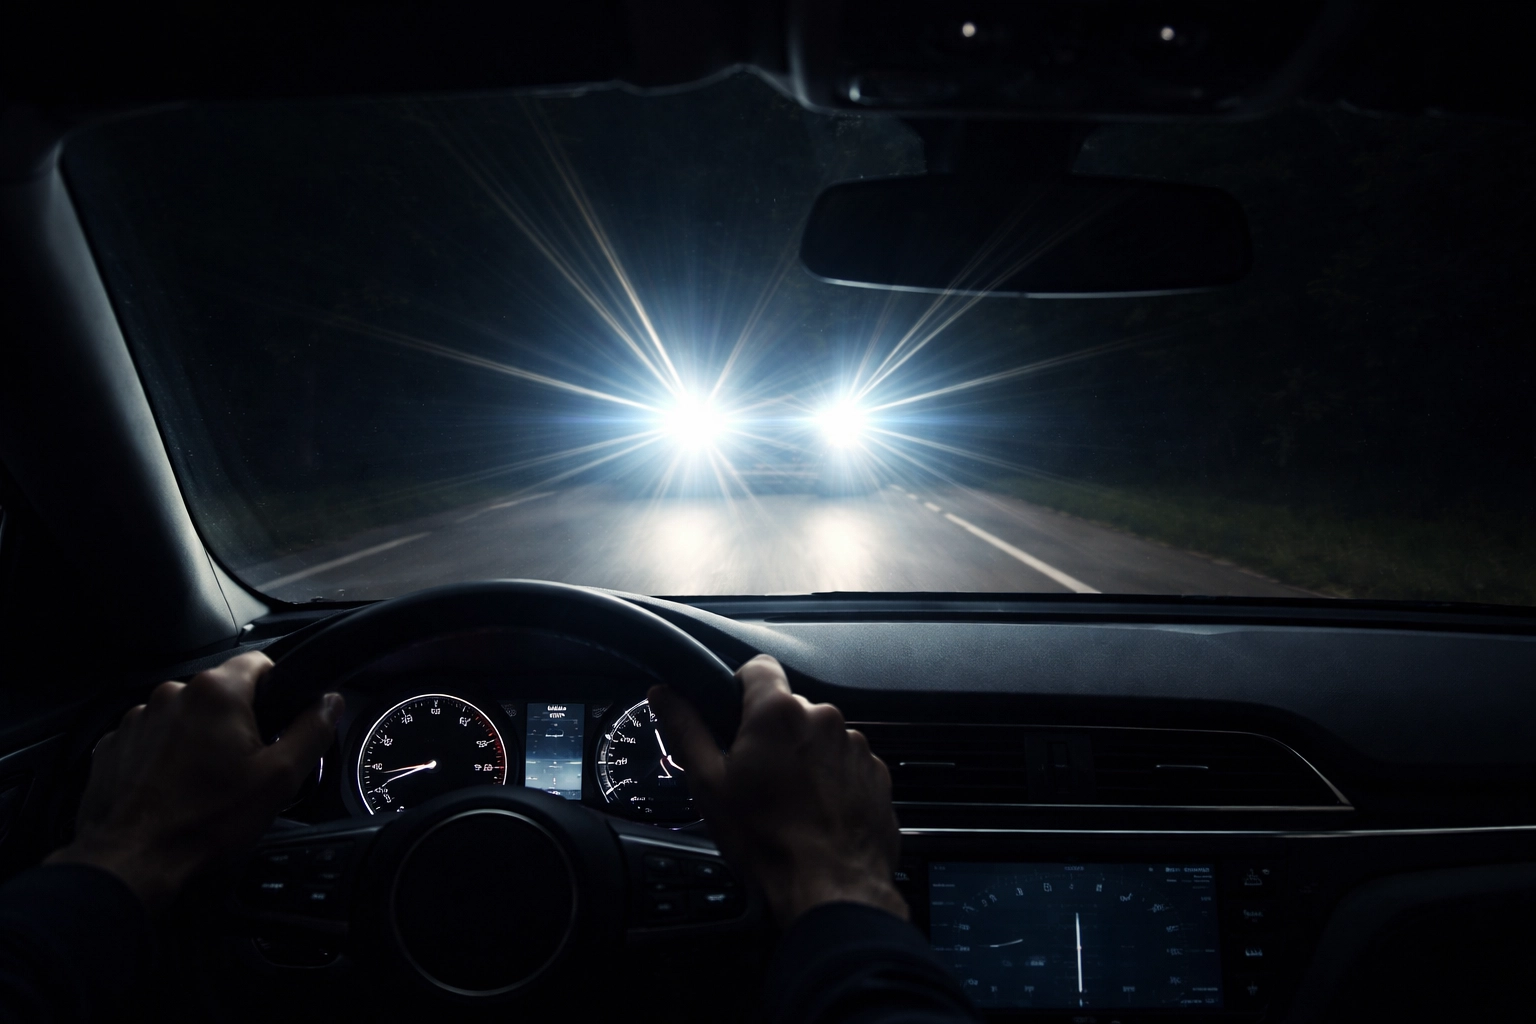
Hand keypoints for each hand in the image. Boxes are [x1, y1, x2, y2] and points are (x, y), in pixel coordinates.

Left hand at [46, 651, 341, 912]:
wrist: (134, 861)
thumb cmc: (207, 820)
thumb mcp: (280, 778)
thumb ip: (312, 731)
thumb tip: (330, 702)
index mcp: (216, 692)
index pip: (259, 662)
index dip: (277, 689)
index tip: (278, 722)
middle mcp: (172, 694)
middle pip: (220, 692)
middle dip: (235, 720)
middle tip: (244, 764)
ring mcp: (136, 718)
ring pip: (185, 715)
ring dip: (197, 736)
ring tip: (204, 780)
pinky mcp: (113, 744)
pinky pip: (151, 737)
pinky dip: (165, 754)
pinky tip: (173, 787)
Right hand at [649, 654, 905, 925]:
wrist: (832, 888)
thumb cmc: (768, 841)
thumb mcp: (710, 785)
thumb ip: (686, 729)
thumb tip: (664, 694)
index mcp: (778, 713)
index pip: (758, 668)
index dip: (742, 688)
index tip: (735, 717)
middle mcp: (823, 718)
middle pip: (789, 710)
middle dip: (772, 735)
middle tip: (756, 778)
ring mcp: (855, 746)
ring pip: (818, 738)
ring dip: (804, 758)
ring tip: (790, 802)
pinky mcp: (877, 773)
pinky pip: (846, 763)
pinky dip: (831, 780)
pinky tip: (817, 813)